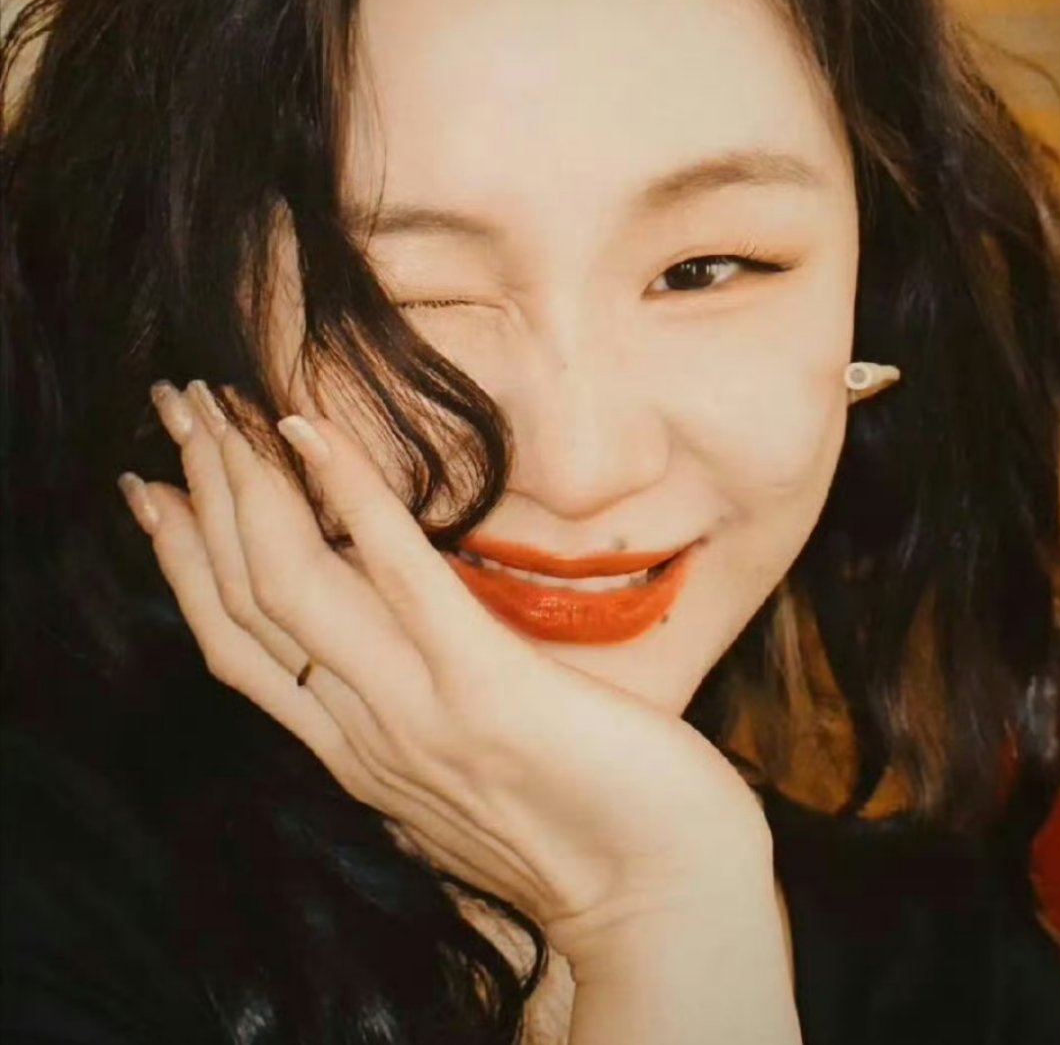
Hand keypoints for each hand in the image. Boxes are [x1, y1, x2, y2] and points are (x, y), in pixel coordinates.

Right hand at [120, 380, 770, 965]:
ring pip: (286, 585)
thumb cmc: (582, 824)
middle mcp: (359, 734)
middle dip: (194, 498)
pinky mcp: (482, 686)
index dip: (183, 561)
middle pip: (241, 601)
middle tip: (171, 408)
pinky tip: (309, 431)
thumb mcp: (459, 775)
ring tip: (211, 403)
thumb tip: (389, 649)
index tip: (154, 490)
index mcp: (352, 752)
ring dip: (240, 482)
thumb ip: (406, 719)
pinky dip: (346, 497)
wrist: (662, 898)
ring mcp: (414, 710)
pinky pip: (397, 575)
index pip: (234, 646)